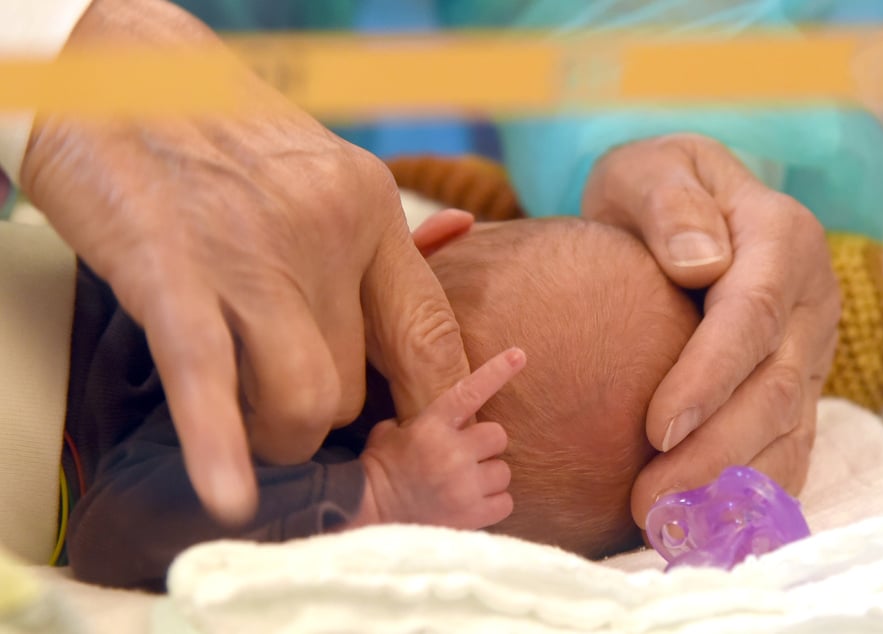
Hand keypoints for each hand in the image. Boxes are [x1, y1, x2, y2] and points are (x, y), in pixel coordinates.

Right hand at [20, 0, 470, 523]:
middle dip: (324, 416)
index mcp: (368, 204)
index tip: (424, 431)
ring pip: (304, 400)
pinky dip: (219, 444)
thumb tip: (422, 283)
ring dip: (278, 434)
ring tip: (246, 422)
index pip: (430, 330)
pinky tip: (230, 496)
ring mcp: (251, 254)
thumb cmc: (221, 129)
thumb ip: (363, 241)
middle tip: (287, 410)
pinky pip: (209, 377)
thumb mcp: (318, 170)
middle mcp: (327, 230)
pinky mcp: (172, 273)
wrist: (117, 65)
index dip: (435, 397)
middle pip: (356, 382)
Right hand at [357, 348, 525, 528]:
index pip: (470, 392)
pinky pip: (505, 502)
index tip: (518, 355)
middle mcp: (453, 453)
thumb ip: (417, 420)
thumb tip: (434, 415)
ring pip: (503, 471)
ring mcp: (464, 486)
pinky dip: (494, 503)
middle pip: (498, 435)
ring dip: (489, 476)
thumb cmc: (379, 469)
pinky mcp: (472, 515)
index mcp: (432, 426)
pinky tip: (473, 503)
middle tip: (468, 455)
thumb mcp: (389, 432)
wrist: (368, 513)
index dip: (497, 372)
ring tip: (466, 483)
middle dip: (485, 445)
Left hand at [582, 134, 840, 525]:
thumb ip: (671, 205)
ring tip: (665, 525)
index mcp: (781, 238)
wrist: (678, 211)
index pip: (753, 315)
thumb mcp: (651, 169)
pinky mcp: (794, 386)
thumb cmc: (654, 189)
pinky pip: (786, 445)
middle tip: (647, 501)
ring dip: (730, 485)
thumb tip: (700, 264)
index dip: (710, 377)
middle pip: (773, 387)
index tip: (655, 429)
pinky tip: (706, 525)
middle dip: (714, 451)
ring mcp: (807, 349)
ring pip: (785, 429)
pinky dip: (752, 490)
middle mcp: (809, 300)